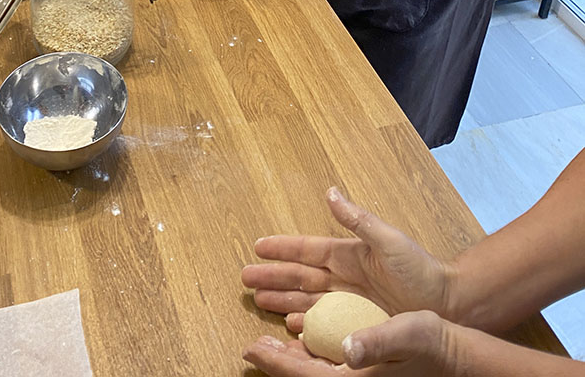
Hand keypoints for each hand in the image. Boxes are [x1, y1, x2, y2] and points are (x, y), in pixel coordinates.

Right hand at [241, 188, 452, 333]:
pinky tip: (290, 327)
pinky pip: (323, 324)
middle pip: (300, 278)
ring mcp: (350, 302)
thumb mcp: (389, 241)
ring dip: (282, 300)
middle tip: (245, 278)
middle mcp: (345, 279)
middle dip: (272, 277)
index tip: (258, 246)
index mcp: (350, 255)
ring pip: (306, 301)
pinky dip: (304, 324)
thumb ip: (358, 219)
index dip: (282, 248)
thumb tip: (331, 192)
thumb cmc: (423, 271)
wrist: (450, 306)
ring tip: (259, 301)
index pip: (307, 250)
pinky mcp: (358, 324)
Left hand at [243, 311, 461, 375]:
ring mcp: (359, 376)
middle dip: (275, 362)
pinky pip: (327, 366)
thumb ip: (375, 342)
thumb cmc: (432, 342)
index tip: (250, 349)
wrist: (454, 354)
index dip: (276, 362)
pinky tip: (301, 341)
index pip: (305, 375)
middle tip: (252, 346)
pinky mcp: (364, 368)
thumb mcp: (406, 333)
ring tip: (268, 342)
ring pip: (313, 371)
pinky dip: (308, 356)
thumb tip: (348, 349)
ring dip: (288, 358)